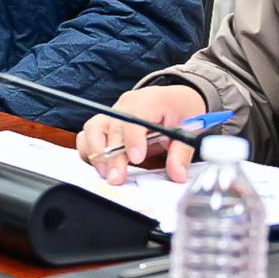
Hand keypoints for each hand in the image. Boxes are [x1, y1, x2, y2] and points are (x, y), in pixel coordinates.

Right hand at [76, 83, 207, 185]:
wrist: (175, 99)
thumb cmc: (180, 109)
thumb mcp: (191, 128)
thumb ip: (181, 153)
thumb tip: (177, 174)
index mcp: (148, 100)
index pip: (134, 118)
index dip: (132, 139)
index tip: (136, 159)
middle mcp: (126, 104)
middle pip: (111, 128)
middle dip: (112, 156)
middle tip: (117, 178)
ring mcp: (113, 113)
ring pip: (92, 129)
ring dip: (97, 154)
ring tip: (107, 173)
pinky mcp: (106, 123)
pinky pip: (88, 135)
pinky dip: (91, 152)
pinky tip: (102, 166)